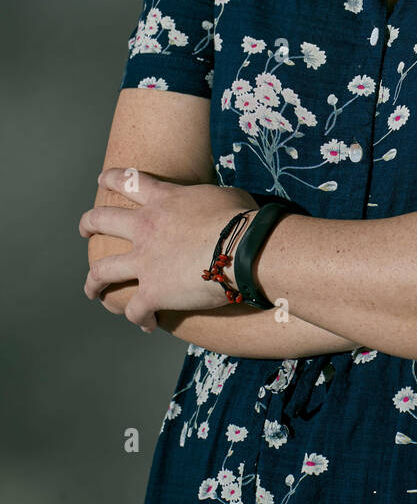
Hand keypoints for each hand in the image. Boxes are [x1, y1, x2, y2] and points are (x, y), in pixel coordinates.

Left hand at [80, 170, 254, 331]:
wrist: (244, 249)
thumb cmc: (242, 219)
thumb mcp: (222, 195)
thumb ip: (207, 199)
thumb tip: (218, 204)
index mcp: (163, 200)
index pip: (127, 182)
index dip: (111, 179)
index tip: (101, 181)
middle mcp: (145, 228)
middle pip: (101, 221)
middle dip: (88, 225)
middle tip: (85, 231)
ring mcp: (144, 261)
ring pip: (101, 271)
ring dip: (93, 282)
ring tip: (92, 290)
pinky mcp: (153, 292)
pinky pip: (134, 310)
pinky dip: (139, 318)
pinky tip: (147, 325)